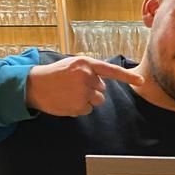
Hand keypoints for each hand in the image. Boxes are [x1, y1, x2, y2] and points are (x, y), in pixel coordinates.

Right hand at [25, 56, 142, 116]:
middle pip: (102, 90)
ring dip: (87, 100)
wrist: (32, 85)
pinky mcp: (77, 105)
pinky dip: (78, 108)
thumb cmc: (53, 74)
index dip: (128, 77)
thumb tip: (102, 84)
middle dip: (92, 91)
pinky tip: (66, 101)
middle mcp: (86, 77)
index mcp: (85, 63)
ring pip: (96, 101)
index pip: (111, 71)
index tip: (141, 81)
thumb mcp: (72, 65)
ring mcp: (82, 92)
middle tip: (74, 87)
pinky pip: (87, 110)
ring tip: (69, 94)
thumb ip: (88, 71)